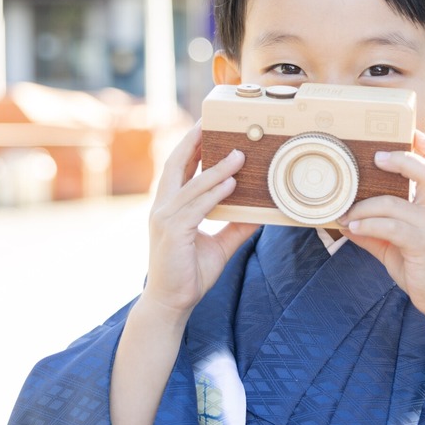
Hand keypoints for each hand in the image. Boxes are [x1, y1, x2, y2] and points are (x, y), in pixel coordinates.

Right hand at [144, 122, 257, 317]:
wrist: (172, 303)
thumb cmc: (190, 273)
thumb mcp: (219, 245)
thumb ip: (236, 226)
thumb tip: (260, 213)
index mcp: (170, 207)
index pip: (179, 169)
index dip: (191, 146)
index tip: (206, 127)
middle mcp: (163, 207)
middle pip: (176, 164)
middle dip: (193, 142)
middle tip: (210, 122)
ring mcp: (165, 219)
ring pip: (193, 185)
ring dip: (217, 168)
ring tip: (239, 154)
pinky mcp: (173, 232)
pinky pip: (197, 206)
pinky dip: (214, 193)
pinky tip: (232, 184)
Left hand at [340, 131, 424, 323]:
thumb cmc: (421, 269)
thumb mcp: (394, 247)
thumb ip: (373, 232)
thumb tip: (345, 221)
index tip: (412, 131)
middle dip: (403, 159)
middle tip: (376, 156)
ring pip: (396, 203)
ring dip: (365, 205)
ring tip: (345, 212)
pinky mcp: (423, 246)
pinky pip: (392, 228)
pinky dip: (369, 224)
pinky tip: (352, 227)